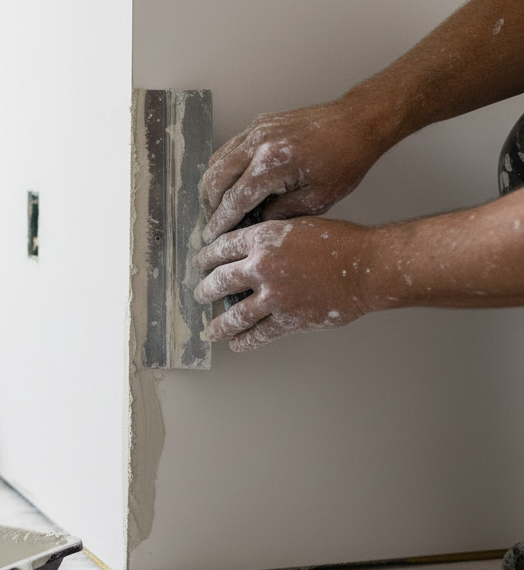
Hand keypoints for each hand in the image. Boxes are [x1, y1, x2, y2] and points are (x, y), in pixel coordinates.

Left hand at [193, 217, 373, 351]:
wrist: (368, 267)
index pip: (221, 247)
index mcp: (263, 238)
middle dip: (205, 290)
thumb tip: (247, 248)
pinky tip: (237, 343)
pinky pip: (258, 335)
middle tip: (201, 295)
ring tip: (211, 329)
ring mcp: (274, 295)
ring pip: (233, 314)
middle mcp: (262, 266)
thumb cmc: (340, 243)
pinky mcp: (288, 320)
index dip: (206, 257)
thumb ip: (270, 237)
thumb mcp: (297, 226)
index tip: (200, 263)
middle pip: (219, 280)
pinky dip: (244, 341)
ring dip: (219, 324)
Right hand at [199, 100, 386, 243]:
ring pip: (215, 163)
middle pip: (214, 181)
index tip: (212, 238)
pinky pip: (227, 149)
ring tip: (219, 208)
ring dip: (212, 188)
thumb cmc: (346, 159)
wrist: (358, 122)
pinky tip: (230, 184)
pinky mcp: (257, 124)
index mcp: (272, 163)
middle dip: (210, 207)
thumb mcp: (319, 200)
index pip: (233, 200)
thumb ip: (281, 213)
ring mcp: (255, 130)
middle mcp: (257, 143)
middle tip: (214, 225)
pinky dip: (222, 169)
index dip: (220, 223)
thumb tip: (256, 221)